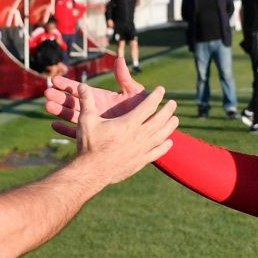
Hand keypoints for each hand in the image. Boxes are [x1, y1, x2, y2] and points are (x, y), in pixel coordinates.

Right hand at [43, 56, 145, 126]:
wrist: (147, 133)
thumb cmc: (142, 110)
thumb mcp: (134, 93)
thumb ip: (125, 78)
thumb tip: (120, 59)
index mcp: (101, 99)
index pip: (82, 90)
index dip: (68, 85)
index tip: (55, 80)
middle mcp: (96, 110)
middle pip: (74, 103)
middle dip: (60, 97)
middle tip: (46, 92)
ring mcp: (95, 124)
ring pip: (73, 117)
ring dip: (60, 111)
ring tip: (47, 106)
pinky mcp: (95, 137)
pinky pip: (78, 134)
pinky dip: (65, 130)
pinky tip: (54, 125)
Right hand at [45, 63, 175, 184]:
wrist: (92, 172)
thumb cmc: (89, 146)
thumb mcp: (86, 121)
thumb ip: (87, 102)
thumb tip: (82, 85)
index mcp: (128, 124)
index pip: (148, 106)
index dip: (156, 97)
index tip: (161, 90)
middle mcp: (139, 136)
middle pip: (159, 120)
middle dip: (168, 110)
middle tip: (173, 103)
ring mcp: (141, 150)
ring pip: (161, 136)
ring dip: (170, 126)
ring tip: (176, 120)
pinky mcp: (140, 162)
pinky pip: (157, 153)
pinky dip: (165, 146)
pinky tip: (169, 142)